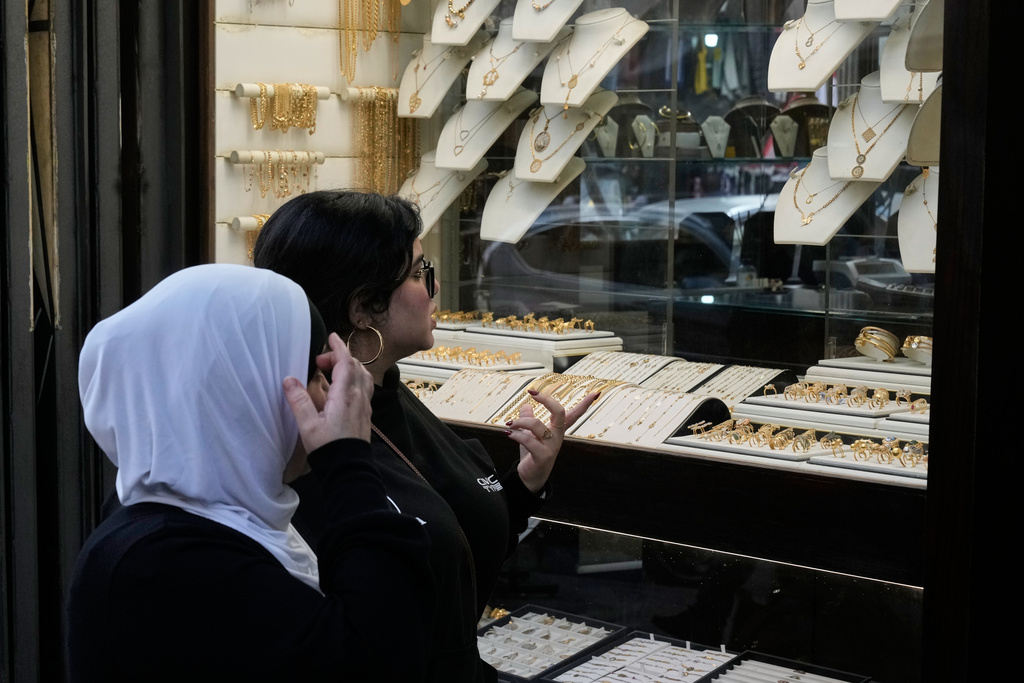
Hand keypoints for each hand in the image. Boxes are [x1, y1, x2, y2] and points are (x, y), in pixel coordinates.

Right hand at [284, 333, 373, 452]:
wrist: (348, 469)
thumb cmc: (328, 448)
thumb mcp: (307, 425)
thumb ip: (299, 400)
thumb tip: (289, 380)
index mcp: (345, 395)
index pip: (346, 363)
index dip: (339, 347)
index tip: (331, 336)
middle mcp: (359, 398)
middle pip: (355, 367)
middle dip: (340, 357)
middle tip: (320, 361)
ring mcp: (365, 406)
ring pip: (363, 377)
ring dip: (350, 368)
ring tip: (333, 370)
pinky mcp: (365, 415)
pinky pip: (364, 389)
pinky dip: (354, 379)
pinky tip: (342, 389)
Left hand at [505, 389, 599, 493]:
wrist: (530, 477)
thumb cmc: (532, 454)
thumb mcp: (529, 434)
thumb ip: (529, 419)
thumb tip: (526, 405)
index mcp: (558, 429)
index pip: (575, 415)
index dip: (585, 404)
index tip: (596, 393)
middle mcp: (557, 436)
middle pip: (559, 412)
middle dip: (547, 400)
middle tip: (533, 394)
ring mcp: (552, 446)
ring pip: (536, 425)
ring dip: (520, 422)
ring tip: (510, 424)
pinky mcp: (543, 456)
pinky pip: (527, 440)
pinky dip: (515, 434)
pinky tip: (508, 434)